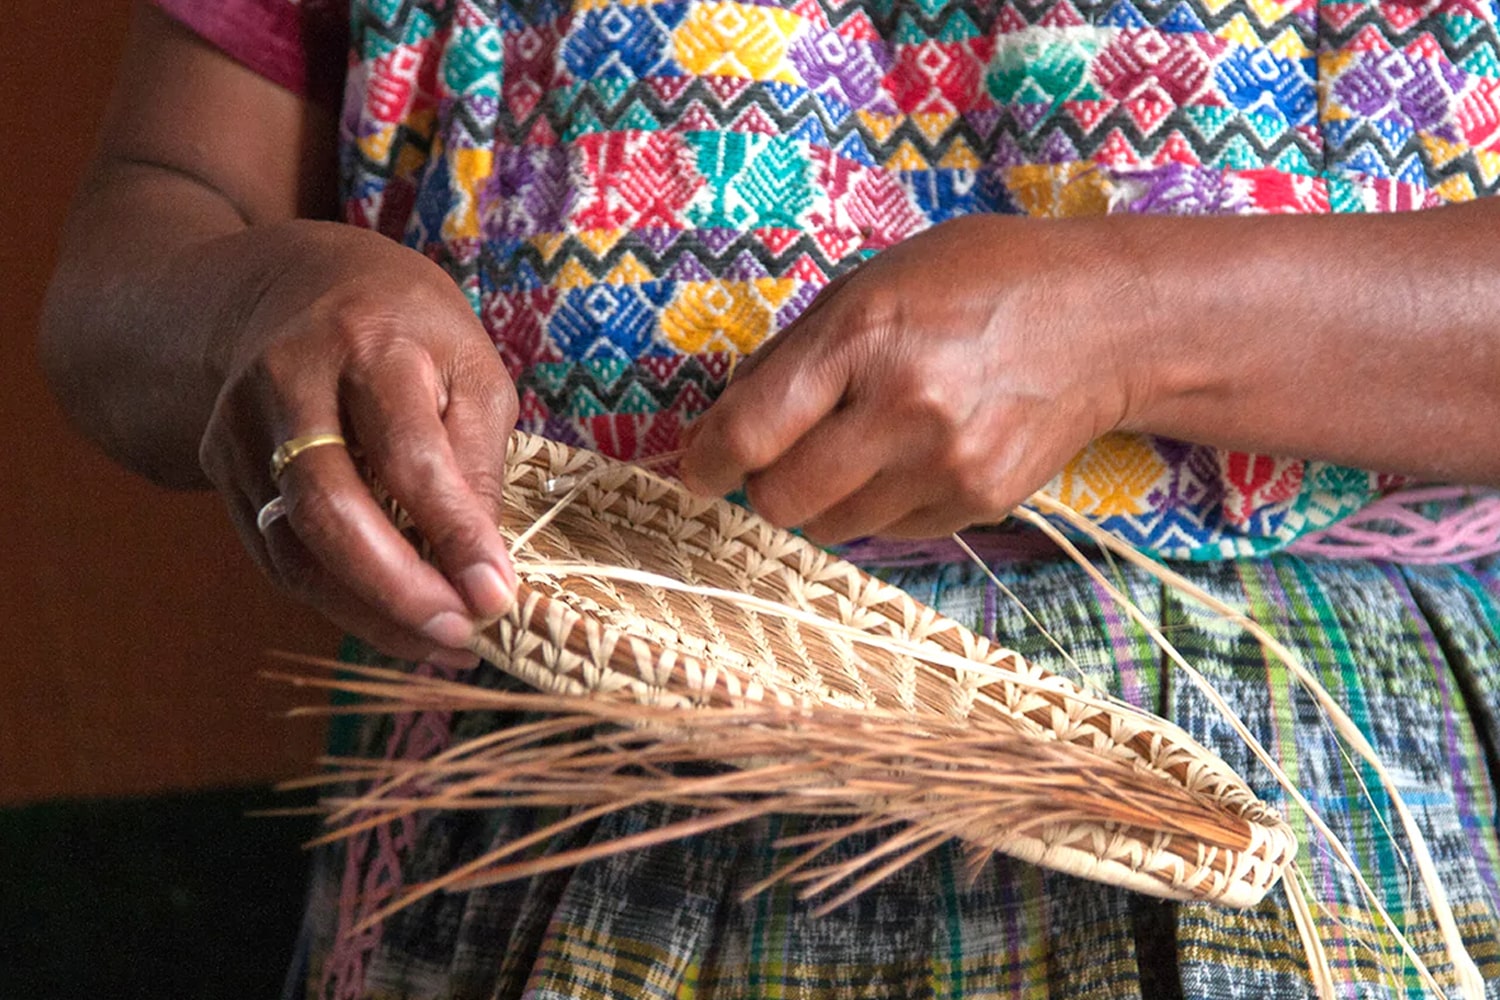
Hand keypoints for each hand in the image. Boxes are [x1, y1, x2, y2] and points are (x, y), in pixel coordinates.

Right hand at [199, 222, 517, 667]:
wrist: (290, 287)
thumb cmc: (406, 331)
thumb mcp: (469, 368)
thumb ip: (476, 460)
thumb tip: (483, 565)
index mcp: (369, 344)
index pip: (408, 454)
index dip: (452, 531)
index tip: (497, 593)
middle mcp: (291, 383)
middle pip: (329, 507)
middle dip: (397, 589)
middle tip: (460, 636)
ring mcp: (243, 427)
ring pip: (294, 547)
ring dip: (369, 614)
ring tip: (438, 647)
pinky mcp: (223, 467)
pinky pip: (278, 554)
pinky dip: (338, 602)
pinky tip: (393, 623)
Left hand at [679, 215, 1140, 543]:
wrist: (1106, 323)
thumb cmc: (981, 282)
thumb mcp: (876, 281)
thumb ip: (797, 350)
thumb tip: (727, 418)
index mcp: (865, 335)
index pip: (753, 429)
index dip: (707, 460)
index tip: (697, 469)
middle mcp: (904, 408)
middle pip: (782, 499)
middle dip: (765, 484)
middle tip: (779, 457)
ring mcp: (946, 464)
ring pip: (832, 527)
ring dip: (821, 500)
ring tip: (855, 449)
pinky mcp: (978, 502)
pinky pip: (889, 531)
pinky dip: (878, 505)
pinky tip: (909, 457)